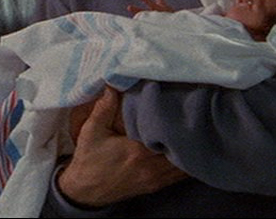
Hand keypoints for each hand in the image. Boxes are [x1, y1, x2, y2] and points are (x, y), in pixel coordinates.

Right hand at [57, 87, 187, 206]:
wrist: (85, 192)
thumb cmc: (89, 160)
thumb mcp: (92, 130)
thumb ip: (104, 107)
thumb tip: (113, 84)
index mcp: (138, 151)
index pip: (167, 134)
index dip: (177, 121)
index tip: (180, 105)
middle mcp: (151, 167)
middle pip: (181, 150)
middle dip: (186, 133)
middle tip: (189, 116)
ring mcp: (155, 179)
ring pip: (183, 165)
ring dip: (187, 149)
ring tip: (189, 132)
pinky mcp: (155, 186)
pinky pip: (178, 176)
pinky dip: (183, 163)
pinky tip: (182, 151)